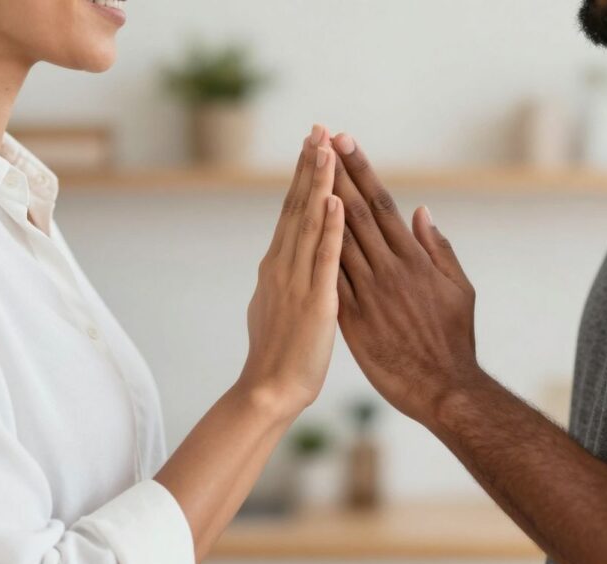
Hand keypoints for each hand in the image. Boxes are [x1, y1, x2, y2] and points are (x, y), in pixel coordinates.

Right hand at [238, 125, 344, 416]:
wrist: (269, 390)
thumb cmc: (278, 354)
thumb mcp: (276, 305)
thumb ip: (282, 277)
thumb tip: (279, 259)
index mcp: (278, 265)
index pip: (292, 211)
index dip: (302, 176)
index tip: (312, 144)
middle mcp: (283, 265)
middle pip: (297, 206)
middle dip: (308, 166)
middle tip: (318, 129)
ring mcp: (297, 282)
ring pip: (309, 223)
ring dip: (319, 184)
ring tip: (326, 149)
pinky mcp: (315, 302)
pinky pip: (325, 259)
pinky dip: (330, 228)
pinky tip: (336, 201)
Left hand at [330, 133, 481, 422]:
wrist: (443, 389)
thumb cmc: (454, 340)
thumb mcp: (459, 290)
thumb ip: (440, 250)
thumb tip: (421, 213)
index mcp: (414, 259)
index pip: (381, 203)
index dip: (360, 171)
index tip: (344, 142)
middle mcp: (389, 270)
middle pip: (354, 212)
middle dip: (334, 174)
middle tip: (317, 141)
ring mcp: (368, 294)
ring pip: (336, 240)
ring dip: (319, 204)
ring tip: (303, 174)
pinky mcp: (352, 320)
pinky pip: (329, 280)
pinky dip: (314, 253)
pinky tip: (298, 230)